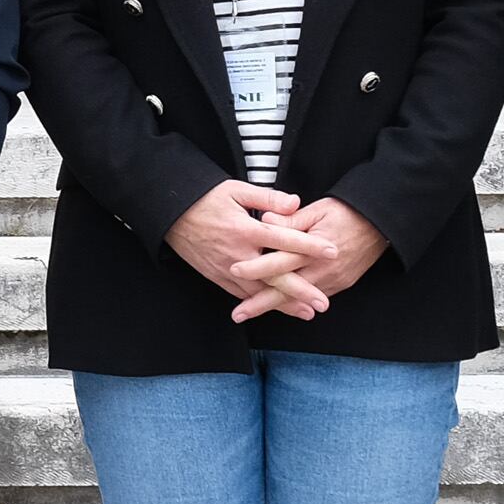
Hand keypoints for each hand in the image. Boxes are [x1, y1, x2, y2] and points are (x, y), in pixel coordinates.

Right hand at [166, 177, 326, 320]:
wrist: (171, 215)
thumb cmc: (204, 199)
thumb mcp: (235, 190)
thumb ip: (267, 198)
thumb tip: (294, 203)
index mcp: (245, 230)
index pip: (285, 240)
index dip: (310, 246)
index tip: (332, 251)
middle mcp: (238, 254)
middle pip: (275, 276)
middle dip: (301, 291)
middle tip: (323, 303)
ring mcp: (226, 268)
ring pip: (260, 291)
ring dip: (283, 304)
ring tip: (306, 313)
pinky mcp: (216, 276)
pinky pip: (240, 294)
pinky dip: (259, 302)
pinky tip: (274, 308)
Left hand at [235, 200, 388, 320]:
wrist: (380, 224)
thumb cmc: (348, 213)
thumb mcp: (317, 210)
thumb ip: (291, 219)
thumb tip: (266, 219)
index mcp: (314, 247)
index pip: (280, 260)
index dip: (256, 267)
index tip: (235, 270)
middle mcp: (323, 268)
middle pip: (286, 289)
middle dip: (260, 303)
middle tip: (238, 313)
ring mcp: (332, 280)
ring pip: (298, 298)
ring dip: (276, 307)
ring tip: (252, 312)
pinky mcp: (340, 285)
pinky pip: (313, 296)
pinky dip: (295, 303)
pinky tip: (279, 306)